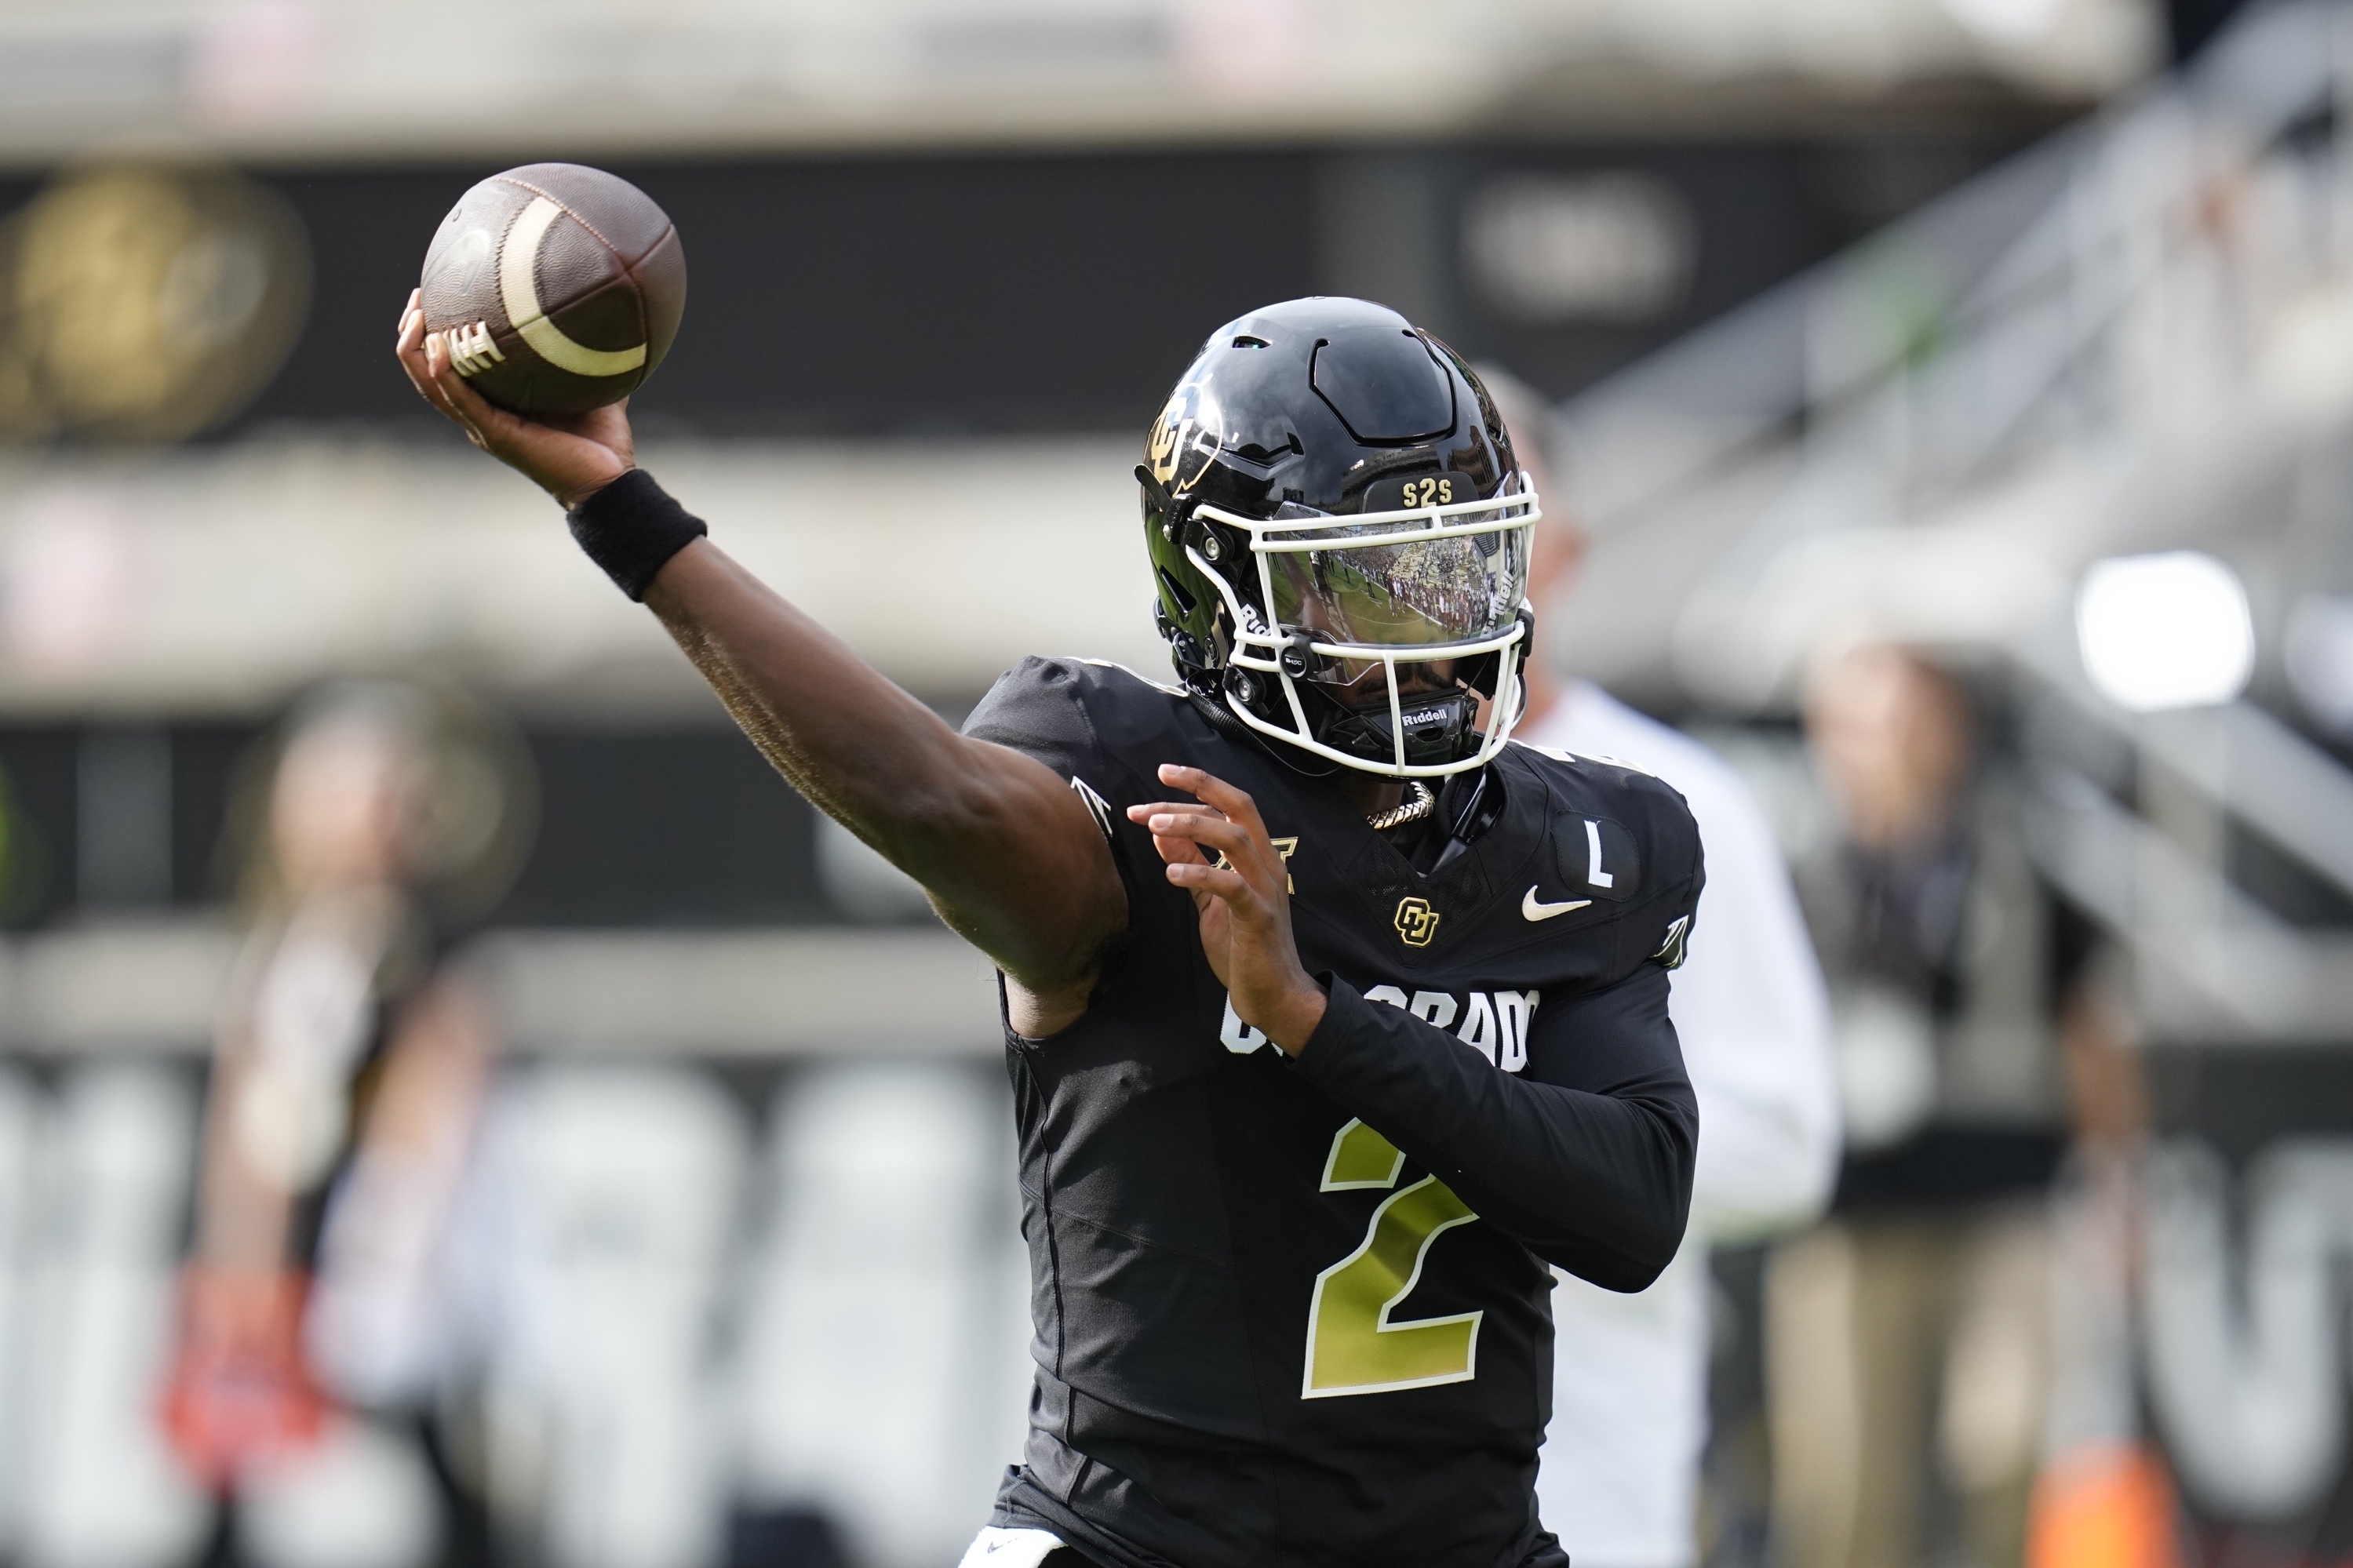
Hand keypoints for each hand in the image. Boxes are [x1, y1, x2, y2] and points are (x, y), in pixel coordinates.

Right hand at [394, 288, 633, 508]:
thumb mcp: (592, 386)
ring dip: (416, 349)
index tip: (435, 292)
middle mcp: (480, 414)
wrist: (611, 482)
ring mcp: (483, 426)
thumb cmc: (602, 442)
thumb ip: (590, 356)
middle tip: (417, 295)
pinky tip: (437, 348)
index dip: (433, 331)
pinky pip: (460, 401)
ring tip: (416, 315)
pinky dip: (443, 375)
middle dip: (414, 332)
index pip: (449, 364)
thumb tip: (611, 320)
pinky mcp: (496, 435)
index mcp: (494, 403)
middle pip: (427, 370)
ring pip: (431, 385)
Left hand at [1129, 764, 1326, 1053]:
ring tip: (1155, 825)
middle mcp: (1267, 863)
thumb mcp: (1209, 900)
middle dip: (1199, 788)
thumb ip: (1190, 864)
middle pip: (1239, 807)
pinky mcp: (1259, 917)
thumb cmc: (1244, 946)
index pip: (1229, 806)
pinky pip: (1232, 886)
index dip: (1196, 787)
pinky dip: (1200, 873)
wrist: (1274, 994)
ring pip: (1234, 838)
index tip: (1161, 776)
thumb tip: (1161, 832)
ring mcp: (1266, 889)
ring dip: (1192, 826)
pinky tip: (1171, 874)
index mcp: (1257, 856)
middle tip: (1158, 782)